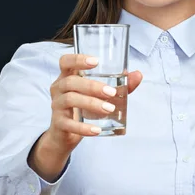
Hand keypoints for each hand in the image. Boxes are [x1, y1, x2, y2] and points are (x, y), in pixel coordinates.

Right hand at [28, 54, 142, 180]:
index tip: (95, 62)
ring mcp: (56, 106)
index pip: (65, 61)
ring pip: (70, 100)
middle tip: (111, 93)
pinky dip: (84, 127)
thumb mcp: (100, 95)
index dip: (77, 59)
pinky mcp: (58, 124)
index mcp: (68, 76)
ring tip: (109, 109)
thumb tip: (138, 75)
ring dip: (91, 104)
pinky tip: (97, 130)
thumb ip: (119, 85)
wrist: (66, 134)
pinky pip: (69, 124)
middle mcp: (59, 88)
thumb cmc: (84, 108)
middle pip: (70, 81)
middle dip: (92, 86)